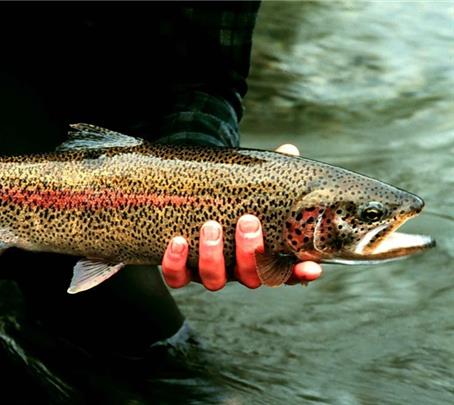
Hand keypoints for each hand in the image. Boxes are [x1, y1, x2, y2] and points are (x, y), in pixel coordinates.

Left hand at [161, 143, 322, 289]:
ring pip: (214, 279)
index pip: (286, 272)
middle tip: (247, 220)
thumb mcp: (251, 185)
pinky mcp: (180, 271)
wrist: (192, 199)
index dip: (299, 274)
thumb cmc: (231, 197)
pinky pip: (176, 277)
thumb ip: (270, 173)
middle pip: (250, 276)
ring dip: (213, 255)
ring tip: (211, 226)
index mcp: (259, 255)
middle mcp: (236, 269)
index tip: (313, 268)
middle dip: (250, 251)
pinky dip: (175, 263)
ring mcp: (208, 272)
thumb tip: (289, 151)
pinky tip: (178, 242)